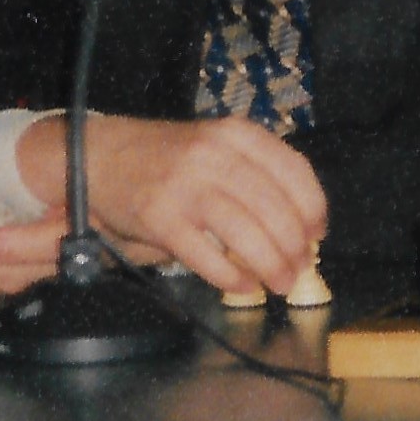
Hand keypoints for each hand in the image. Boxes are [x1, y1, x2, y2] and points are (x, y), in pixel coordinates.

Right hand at [27, 113, 327, 295]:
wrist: (101, 156)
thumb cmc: (169, 157)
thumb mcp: (216, 146)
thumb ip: (253, 173)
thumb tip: (299, 227)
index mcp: (236, 134)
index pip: (293, 170)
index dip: (313, 207)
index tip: (318, 233)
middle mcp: (214, 155)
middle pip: (273, 207)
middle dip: (294, 245)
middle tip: (300, 268)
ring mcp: (185, 186)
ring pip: (245, 232)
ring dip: (270, 264)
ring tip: (280, 283)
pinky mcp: (159, 218)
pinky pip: (205, 255)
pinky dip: (230, 277)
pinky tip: (244, 286)